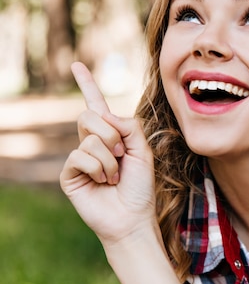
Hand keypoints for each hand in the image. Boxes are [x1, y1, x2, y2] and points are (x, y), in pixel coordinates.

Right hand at [60, 62, 156, 246]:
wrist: (133, 217)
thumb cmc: (140, 187)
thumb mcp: (143, 152)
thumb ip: (129, 127)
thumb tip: (104, 115)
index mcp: (111, 136)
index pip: (96, 106)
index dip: (87, 86)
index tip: (77, 65)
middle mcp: (92, 144)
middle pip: (89, 116)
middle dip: (111, 135)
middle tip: (122, 156)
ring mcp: (79, 158)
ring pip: (90, 139)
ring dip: (110, 160)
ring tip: (114, 177)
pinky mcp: (69, 174)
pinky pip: (80, 156)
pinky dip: (98, 169)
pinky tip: (103, 183)